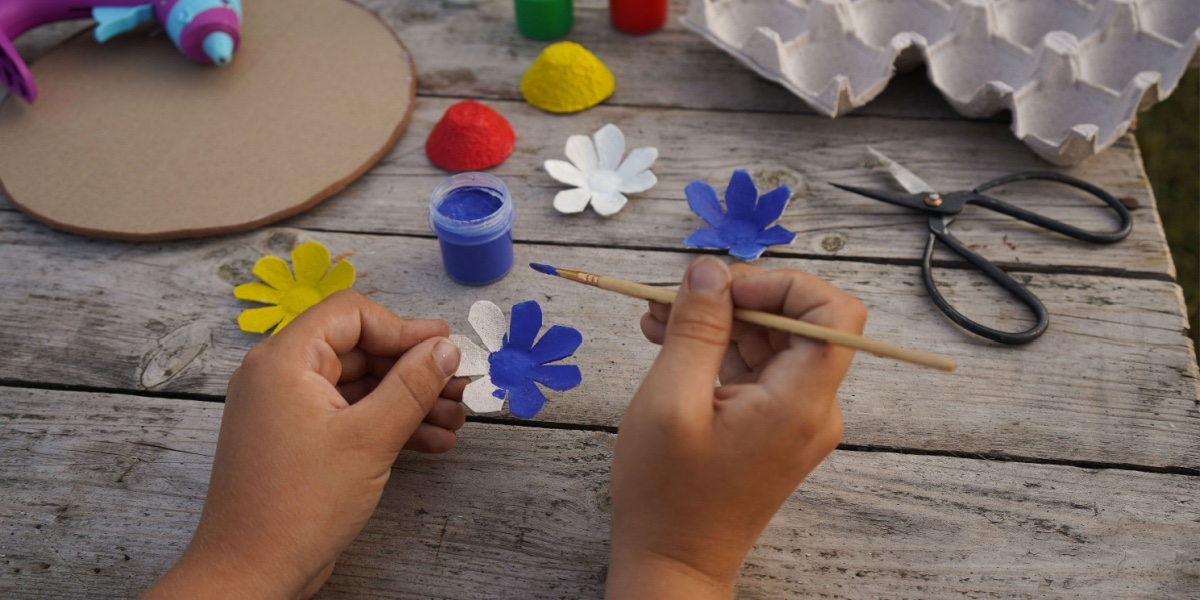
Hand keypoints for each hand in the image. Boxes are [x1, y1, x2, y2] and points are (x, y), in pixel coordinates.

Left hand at [143, 290, 465, 598]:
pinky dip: (387, 424)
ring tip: (455, 419)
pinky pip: (349, 415)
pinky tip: (431, 442)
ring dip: (409, 399)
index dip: (403, 328)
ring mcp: (288, 410)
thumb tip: (445, 347)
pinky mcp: (298, 440)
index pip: (351, 315)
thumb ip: (412, 385)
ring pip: (360, 385)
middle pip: (359, 348)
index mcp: (284, 360)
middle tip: (460, 386)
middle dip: (414, 368)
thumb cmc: (298, 505)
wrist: (251, 573)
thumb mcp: (369, 438)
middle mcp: (280, 376)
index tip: (445, 349)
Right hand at [606, 257, 866, 598]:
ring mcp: (794, 419)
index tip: (724, 291)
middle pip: (798, 322)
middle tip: (672, 297)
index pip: (833, 313)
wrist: (672, 563)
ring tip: (657, 319)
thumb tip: (709, 270)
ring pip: (771, 342)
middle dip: (735, 299)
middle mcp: (812, 408)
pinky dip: (717, 349)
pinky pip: (757, 369)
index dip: (782, 286)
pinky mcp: (773, 427)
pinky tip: (669, 343)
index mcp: (801, 402)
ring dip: (718, 322)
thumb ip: (696, 328)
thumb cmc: (668, 495)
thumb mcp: (670, 400)